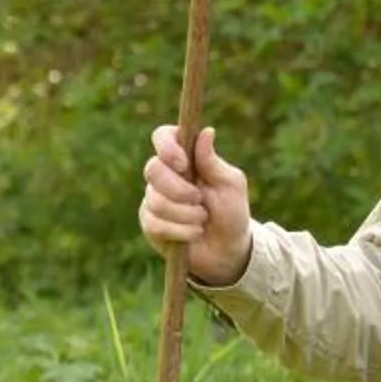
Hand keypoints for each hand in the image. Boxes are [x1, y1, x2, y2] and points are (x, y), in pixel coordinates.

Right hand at [138, 125, 254, 286]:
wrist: (226, 250)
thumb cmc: (231, 211)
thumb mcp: (230, 185)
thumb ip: (213, 162)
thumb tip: (206, 131)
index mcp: (185, 157)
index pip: (163, 136)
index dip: (167, 147)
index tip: (183, 164)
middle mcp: (165, 174)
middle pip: (152, 169)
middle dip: (178, 189)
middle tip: (199, 200)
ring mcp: (153, 198)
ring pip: (155, 200)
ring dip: (184, 213)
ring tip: (203, 220)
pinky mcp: (149, 222)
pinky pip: (154, 223)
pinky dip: (179, 230)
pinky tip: (193, 233)